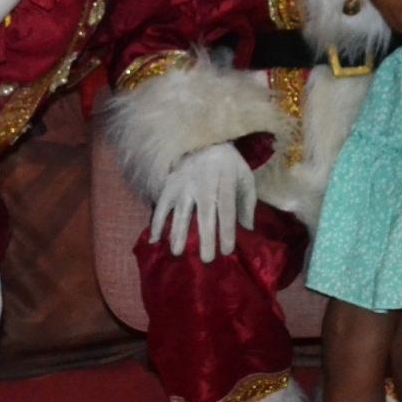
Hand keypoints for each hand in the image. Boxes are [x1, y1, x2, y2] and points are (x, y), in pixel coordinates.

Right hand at [149, 143, 256, 263]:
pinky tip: (153, 240)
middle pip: (205, 215)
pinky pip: (161, 206)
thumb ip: (248, 203)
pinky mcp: (170, 185)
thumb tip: (248, 229)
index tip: (228, 251)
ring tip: (177, 252)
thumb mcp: (246, 178)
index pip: (226, 210)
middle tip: (206, 260)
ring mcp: (184, 185)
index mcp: (225, 183)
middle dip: (205, 238)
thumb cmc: (229, 165)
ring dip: (178, 233)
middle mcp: (204, 185)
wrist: (204, 141)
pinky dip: (155, 222)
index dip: (227, 231)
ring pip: (181, 212)